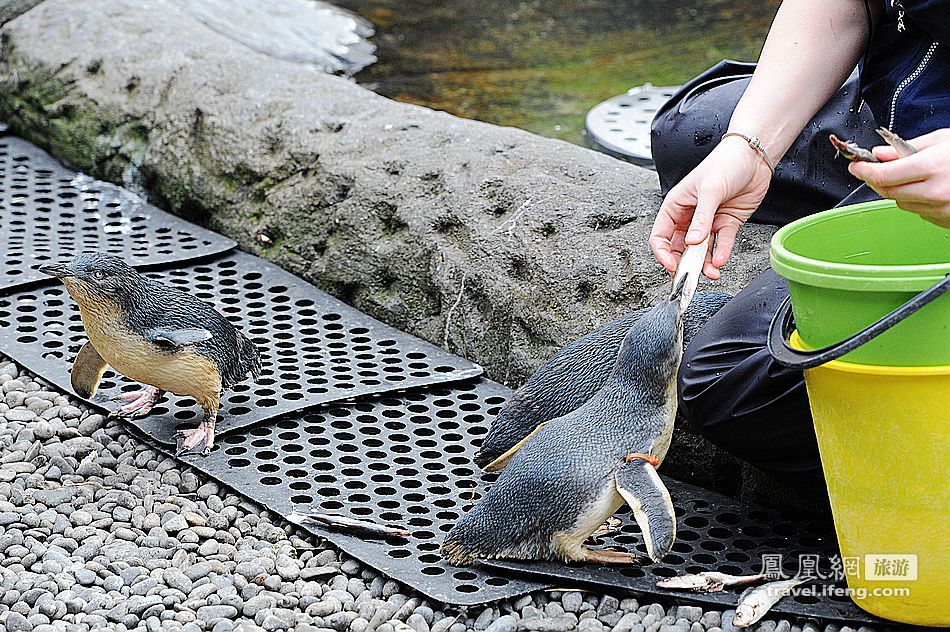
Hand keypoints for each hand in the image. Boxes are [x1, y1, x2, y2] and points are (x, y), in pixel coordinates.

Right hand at [649, 136, 772, 279]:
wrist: (754, 156)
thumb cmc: (725, 163)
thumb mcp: (710, 190)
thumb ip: (701, 218)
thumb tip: (692, 242)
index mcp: (675, 206)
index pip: (660, 236)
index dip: (663, 254)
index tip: (672, 266)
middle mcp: (689, 216)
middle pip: (679, 248)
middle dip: (684, 263)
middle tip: (690, 276)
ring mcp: (708, 221)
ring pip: (701, 250)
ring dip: (704, 263)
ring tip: (711, 272)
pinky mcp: (726, 223)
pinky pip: (721, 243)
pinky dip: (720, 253)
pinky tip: (720, 260)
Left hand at [849, 128, 949, 227]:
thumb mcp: (942, 140)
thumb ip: (905, 148)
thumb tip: (878, 153)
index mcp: (932, 167)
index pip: (882, 176)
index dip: (863, 171)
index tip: (856, 166)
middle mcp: (934, 192)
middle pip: (886, 192)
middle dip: (877, 180)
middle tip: (874, 169)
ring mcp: (940, 209)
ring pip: (901, 203)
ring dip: (898, 190)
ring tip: (915, 175)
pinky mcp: (945, 221)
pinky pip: (918, 212)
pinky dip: (915, 200)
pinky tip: (929, 188)